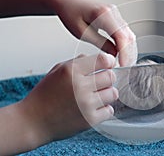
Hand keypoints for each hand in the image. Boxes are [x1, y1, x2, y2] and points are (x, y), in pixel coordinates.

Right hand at [0, 53, 117, 154]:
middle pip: (111, 76)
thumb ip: (78, 62)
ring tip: (96, 96)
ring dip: (107, 94)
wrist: (33, 121)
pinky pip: (109, 110)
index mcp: (71, 70)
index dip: (108, 62)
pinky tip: (93, 108)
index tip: (107, 65)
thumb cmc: (45, 95)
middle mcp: (80, 86)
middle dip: (107, 78)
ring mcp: (86, 104)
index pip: (103, 60)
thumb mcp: (57, 71)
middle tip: (100, 83)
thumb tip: (100, 59)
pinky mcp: (90, 120)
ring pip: (113, 93)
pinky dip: (104, 110)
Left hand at [51, 0, 137, 65]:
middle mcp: (112, 12)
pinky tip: (122, 54)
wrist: (67, 1)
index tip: (123, 65)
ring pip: (129, 34)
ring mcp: (115, 13)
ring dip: (129, 50)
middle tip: (125, 67)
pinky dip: (126, 44)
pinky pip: (125, 32)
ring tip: (124, 63)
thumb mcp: (82, 33)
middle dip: (129, 54)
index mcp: (103, 14)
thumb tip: (114, 54)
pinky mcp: (115, 17)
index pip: (121, 37)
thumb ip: (100, 43)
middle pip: (128, 36)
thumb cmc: (70, 12)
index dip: (124, 53)